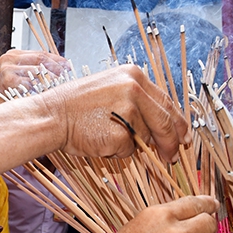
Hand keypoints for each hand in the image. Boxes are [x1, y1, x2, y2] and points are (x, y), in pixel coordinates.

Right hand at [0, 49, 70, 111]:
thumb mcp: (18, 74)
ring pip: (38, 71)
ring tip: (59, 85)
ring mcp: (7, 68)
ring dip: (51, 78)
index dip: (57, 59)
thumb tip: (58, 67)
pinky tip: (46, 93)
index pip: (41, 53)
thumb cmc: (5, 91)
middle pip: (41, 59)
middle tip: (66, 75)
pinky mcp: (8, 80)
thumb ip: (33, 68)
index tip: (67, 66)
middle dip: (56, 68)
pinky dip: (40, 88)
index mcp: (13, 54)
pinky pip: (31, 83)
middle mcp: (9, 58)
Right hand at [45, 65, 189, 161]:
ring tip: (104, 133)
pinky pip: (128, 150)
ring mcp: (128, 110)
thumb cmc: (76, 106)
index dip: (177, 123)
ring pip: (145, 137)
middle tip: (171, 156)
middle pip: (165, 122)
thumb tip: (166, 126)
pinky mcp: (120, 132)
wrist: (49, 116)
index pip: (167, 102)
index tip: (183, 137)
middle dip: (170, 143)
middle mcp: (134, 88)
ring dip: (131, 143)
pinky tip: (99, 140)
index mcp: (133, 75)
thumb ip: (138, 101)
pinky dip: (116, 151)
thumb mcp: (110, 89)